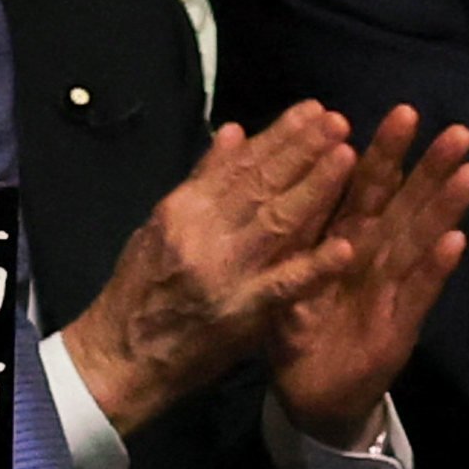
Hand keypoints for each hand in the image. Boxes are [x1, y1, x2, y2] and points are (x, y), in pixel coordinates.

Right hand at [57, 101, 357, 434]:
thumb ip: (201, 179)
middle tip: (339, 121)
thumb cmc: (141, 288)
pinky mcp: (242, 314)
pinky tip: (343, 249)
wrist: (122, 357)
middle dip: (303, 150)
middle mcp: (204, 233)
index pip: (239, 164)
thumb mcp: (159, 225)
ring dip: (315, 190)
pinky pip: (283, 288)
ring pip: (277, 223)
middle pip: (261, 185)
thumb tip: (232, 131)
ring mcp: (226, 273)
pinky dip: (313, 268)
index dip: (279, 136)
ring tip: (347, 158)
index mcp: (183, 208)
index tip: (313, 111)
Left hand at [267, 112, 468, 446]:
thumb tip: (277, 196)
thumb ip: (288, 235)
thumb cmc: (296, 330)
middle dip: (429, 169)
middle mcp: (373, 258)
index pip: (366, 188)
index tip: (403, 112)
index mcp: (343, 240)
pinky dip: (434, 270)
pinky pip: (415, 295)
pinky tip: (456, 242)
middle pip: (403, 206)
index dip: (384, 153)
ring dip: (443, 209)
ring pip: (419, 243)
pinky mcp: (397, 328)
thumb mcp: (280, 277)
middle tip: (457, 132)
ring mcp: (390, 292)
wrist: (308, 395)